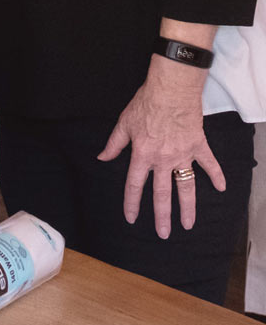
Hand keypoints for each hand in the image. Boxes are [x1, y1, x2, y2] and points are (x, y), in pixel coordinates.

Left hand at [97, 55, 225, 237]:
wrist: (170, 90)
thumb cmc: (145, 104)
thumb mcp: (123, 124)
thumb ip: (113, 144)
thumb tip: (101, 158)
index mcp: (142, 155)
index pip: (134, 185)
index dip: (131, 203)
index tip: (131, 218)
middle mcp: (162, 159)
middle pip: (161, 193)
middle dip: (162, 216)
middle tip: (164, 234)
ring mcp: (182, 154)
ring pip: (186, 186)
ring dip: (188, 207)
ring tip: (188, 224)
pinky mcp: (198, 146)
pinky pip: (210, 164)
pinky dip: (217, 175)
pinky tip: (222, 188)